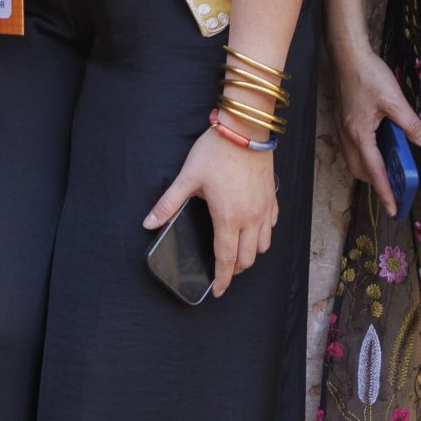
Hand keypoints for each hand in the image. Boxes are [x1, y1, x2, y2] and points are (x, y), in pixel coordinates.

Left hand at [144, 130, 277, 297]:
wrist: (245, 129)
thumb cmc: (216, 152)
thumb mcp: (187, 178)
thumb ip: (168, 203)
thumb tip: (149, 222)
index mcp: (228, 218)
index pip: (226, 259)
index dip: (222, 279)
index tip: (217, 291)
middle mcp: (250, 218)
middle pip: (247, 258)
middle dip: (234, 270)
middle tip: (223, 272)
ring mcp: (264, 209)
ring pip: (263, 245)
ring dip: (250, 254)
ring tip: (237, 253)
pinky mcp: (272, 198)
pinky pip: (271, 226)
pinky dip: (262, 234)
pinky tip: (252, 228)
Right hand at [328, 38, 420, 217]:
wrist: (347, 55)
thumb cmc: (369, 75)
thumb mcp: (394, 100)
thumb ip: (411, 124)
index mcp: (359, 135)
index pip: (374, 171)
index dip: (385, 191)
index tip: (393, 209)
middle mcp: (348, 136)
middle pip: (360, 170)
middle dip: (376, 182)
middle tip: (395, 188)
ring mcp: (343, 129)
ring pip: (355, 160)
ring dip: (370, 169)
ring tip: (390, 169)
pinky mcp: (343, 121)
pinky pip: (354, 148)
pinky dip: (366, 155)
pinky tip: (381, 146)